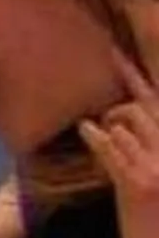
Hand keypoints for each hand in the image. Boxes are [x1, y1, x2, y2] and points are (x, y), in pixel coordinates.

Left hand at [76, 42, 158, 208]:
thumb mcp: (158, 184)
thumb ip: (149, 150)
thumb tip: (116, 126)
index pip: (158, 104)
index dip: (136, 77)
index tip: (114, 52)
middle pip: (142, 106)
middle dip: (118, 98)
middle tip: (102, 69)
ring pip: (126, 121)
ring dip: (107, 123)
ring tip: (98, 132)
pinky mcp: (139, 186)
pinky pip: (113, 148)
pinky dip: (97, 135)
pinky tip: (86, 128)